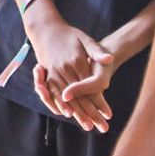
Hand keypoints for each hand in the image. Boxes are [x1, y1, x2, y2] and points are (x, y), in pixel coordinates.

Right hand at [28, 11, 114, 132]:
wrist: (44, 28)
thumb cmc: (68, 34)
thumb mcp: (84, 38)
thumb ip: (97, 51)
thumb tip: (109, 59)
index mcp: (76, 61)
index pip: (90, 87)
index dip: (99, 102)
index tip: (108, 115)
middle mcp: (64, 68)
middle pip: (79, 95)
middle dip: (90, 113)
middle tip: (101, 127)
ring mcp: (53, 71)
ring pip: (66, 97)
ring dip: (77, 112)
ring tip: (87, 125)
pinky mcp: (46, 73)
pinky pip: (53, 92)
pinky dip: (60, 104)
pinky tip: (67, 113)